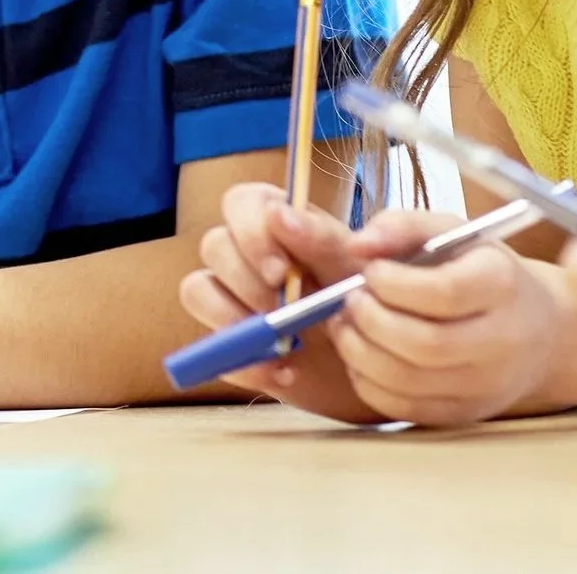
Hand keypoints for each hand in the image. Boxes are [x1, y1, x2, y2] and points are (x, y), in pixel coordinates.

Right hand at [178, 182, 385, 422]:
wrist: (379, 362)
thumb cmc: (368, 299)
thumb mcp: (356, 268)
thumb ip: (323, 237)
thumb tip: (279, 214)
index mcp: (275, 221)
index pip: (239, 203)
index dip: (250, 233)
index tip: (281, 271)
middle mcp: (244, 253)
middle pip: (214, 245)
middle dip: (246, 281)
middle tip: (283, 311)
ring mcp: (231, 297)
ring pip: (197, 289)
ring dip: (232, 318)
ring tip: (281, 344)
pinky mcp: (228, 342)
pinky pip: (210, 347)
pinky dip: (244, 364)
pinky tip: (285, 373)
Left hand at [324, 209, 565, 426]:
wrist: (540, 331)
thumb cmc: (481, 271)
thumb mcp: (451, 232)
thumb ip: (401, 226)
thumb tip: (357, 246)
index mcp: (501, 284)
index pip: (445, 293)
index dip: (393, 283)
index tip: (369, 271)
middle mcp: (501, 341)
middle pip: (424, 344)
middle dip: (370, 319)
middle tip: (349, 300)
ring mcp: (485, 385)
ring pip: (408, 381)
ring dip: (359, 352)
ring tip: (346, 324)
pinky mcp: (464, 413)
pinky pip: (404, 408)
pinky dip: (368, 382)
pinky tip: (360, 354)